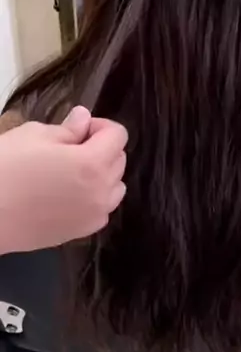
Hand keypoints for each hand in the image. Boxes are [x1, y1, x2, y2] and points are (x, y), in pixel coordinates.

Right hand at [0, 107, 127, 253]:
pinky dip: (94, 198)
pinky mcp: (81, 232)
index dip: (99, 126)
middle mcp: (101, 191)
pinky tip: (67, 195)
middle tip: (69, 148)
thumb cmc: (4, 169)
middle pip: (119, 160)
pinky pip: (101, 209)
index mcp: (92, 164)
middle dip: (101, 149)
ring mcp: (93, 215)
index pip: (118, 135)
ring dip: (102, 175)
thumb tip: (84, 119)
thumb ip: (67, 129)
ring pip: (114, 187)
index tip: (77, 129)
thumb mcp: (33, 136)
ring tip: (71, 173)